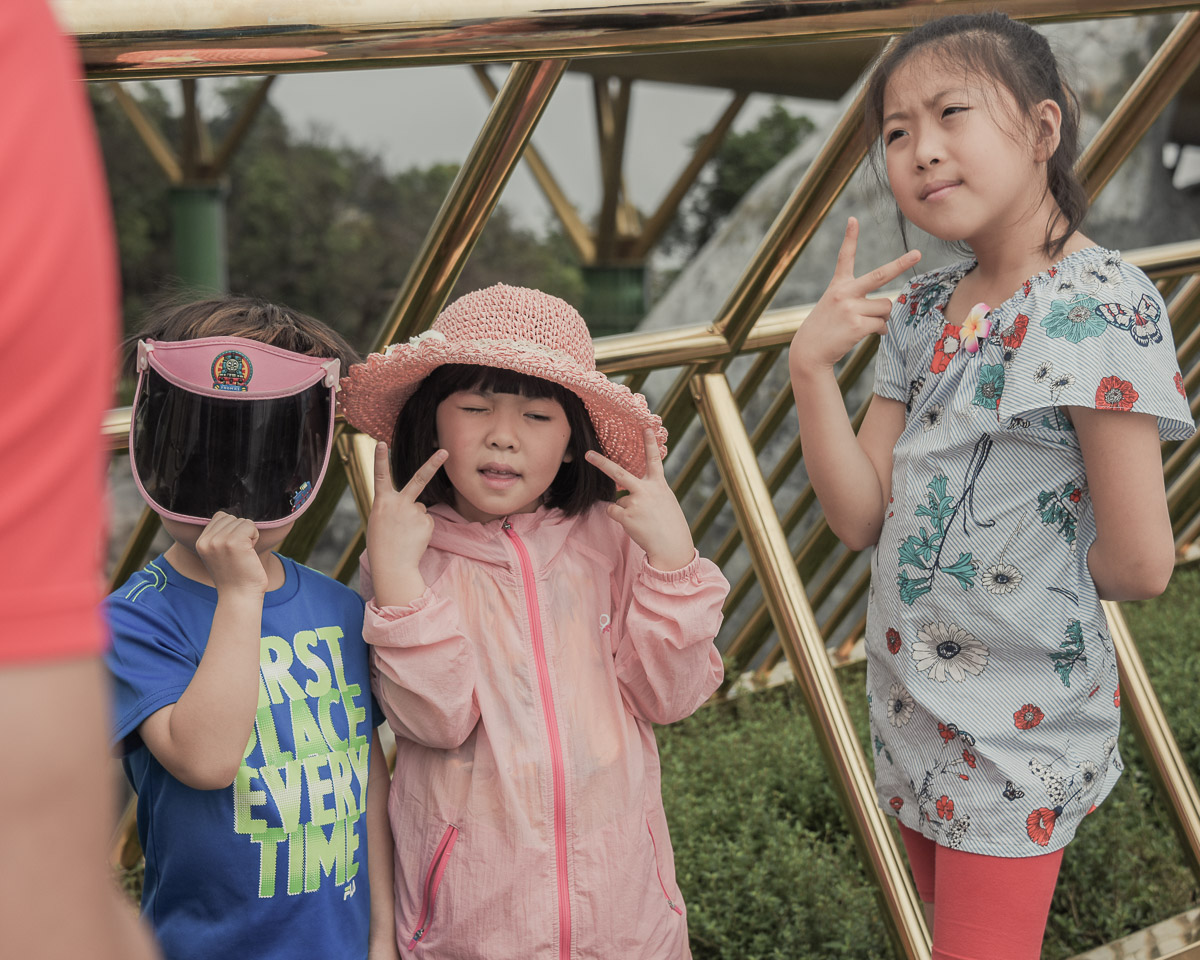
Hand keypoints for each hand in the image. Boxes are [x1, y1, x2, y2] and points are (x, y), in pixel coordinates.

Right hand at [195, 511, 267, 595]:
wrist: (239, 596)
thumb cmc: (236, 575)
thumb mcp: (219, 553)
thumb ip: (219, 535)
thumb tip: (230, 514)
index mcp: (200, 542)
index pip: (220, 517)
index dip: (232, 530)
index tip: (233, 550)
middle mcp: (206, 540)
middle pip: (231, 517)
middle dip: (241, 532)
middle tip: (239, 554)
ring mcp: (219, 541)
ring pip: (242, 521)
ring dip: (249, 536)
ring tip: (243, 554)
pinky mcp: (234, 542)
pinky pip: (251, 526)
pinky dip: (255, 537)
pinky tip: (249, 553)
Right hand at [366, 443, 447, 606]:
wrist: (392, 566)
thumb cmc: (382, 544)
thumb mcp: (380, 521)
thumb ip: (394, 508)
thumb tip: (418, 507)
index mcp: (381, 502)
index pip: (380, 476)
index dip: (380, 459)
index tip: (381, 443)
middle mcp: (399, 503)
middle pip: (419, 479)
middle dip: (433, 463)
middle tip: (445, 451)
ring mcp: (414, 512)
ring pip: (419, 508)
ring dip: (414, 520)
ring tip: (404, 535)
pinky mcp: (427, 522)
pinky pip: (426, 521)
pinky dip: (422, 529)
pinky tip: (413, 539)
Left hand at [585, 429, 694, 570]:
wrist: (673, 547)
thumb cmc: (671, 526)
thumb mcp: (665, 503)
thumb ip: (649, 493)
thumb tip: (622, 497)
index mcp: (659, 486)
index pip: (654, 460)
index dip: (650, 443)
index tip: (645, 427)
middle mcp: (646, 491)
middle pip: (619, 472)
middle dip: (601, 462)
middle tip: (587, 454)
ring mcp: (635, 503)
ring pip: (619, 500)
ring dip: (627, 510)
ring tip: (643, 521)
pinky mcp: (627, 516)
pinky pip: (614, 512)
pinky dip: (620, 518)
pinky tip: (635, 525)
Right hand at [789, 217, 920, 376]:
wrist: (808, 351)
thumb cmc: (825, 329)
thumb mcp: (836, 308)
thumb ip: (859, 302)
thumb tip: (888, 310)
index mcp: (838, 285)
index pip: (845, 257)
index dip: (850, 237)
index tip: (853, 219)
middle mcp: (844, 293)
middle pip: (880, 275)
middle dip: (901, 264)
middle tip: (918, 253)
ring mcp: (851, 308)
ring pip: (886, 307)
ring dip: (883, 317)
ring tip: (868, 324)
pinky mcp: (857, 325)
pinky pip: (882, 324)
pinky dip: (880, 330)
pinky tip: (870, 333)